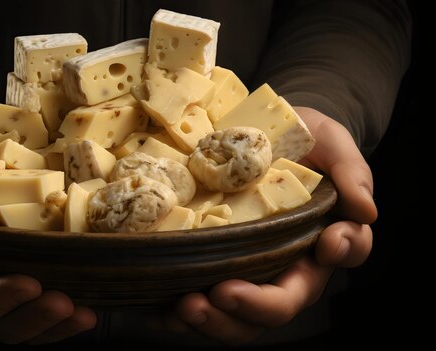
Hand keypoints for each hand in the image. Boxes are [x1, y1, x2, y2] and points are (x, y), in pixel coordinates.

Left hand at [167, 107, 375, 345]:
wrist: (255, 134)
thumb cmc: (299, 141)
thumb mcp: (330, 142)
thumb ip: (351, 170)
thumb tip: (365, 210)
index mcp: (319, 236)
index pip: (342, 255)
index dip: (337, 255)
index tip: (325, 243)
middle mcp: (282, 264)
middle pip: (278, 305)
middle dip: (251, 307)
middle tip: (220, 295)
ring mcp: (242, 269)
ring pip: (235, 317)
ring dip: (211, 320)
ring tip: (183, 307)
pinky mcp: (206, 265)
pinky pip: (195, 300)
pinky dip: (174, 314)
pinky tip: (155, 311)